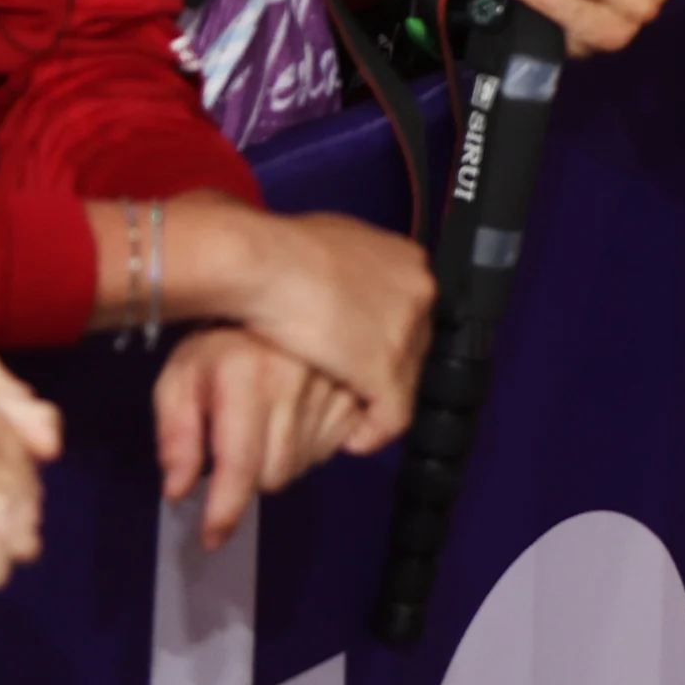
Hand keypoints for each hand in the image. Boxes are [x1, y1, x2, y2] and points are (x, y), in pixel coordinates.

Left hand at [152, 327, 365, 551]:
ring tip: (268, 426)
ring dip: (284, 460)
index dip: (224, 511)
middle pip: (276, 475)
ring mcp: (336, 383)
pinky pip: (340, 444)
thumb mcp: (182, 374)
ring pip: (307, 464)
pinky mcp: (362, 384)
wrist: (282, 279)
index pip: (238, 465)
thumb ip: (176, 433)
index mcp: (246, 377)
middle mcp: (295, 382)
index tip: (212, 538)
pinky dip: (316, 444)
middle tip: (238, 453)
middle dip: (251, 478)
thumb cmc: (221, 334)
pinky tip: (299, 417)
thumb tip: (178, 491)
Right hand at [223, 207, 433, 451]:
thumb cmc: (279, 250)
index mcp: (407, 259)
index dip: (380, 333)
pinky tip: (353, 441)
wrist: (265, 264)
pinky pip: (392, 416)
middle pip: (411, 343)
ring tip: (347, 415)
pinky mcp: (387, 369)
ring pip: (404, 381)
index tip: (356, 349)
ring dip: (375, 400)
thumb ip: (347, 267)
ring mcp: (406, 331)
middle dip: (382, 365)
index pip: (407, 309)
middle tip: (351, 385)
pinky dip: (373, 432)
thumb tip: (337, 280)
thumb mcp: (328, 244)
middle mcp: (419, 291)